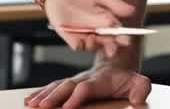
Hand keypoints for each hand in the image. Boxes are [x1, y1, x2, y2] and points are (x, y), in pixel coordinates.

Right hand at [23, 65, 151, 108]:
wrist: (116, 64)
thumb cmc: (127, 79)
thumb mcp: (139, 83)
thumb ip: (141, 89)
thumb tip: (137, 101)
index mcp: (101, 80)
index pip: (87, 88)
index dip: (77, 97)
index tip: (67, 108)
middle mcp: (84, 79)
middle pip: (66, 87)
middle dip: (53, 97)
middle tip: (41, 107)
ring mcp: (75, 81)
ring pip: (56, 87)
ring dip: (43, 96)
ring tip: (32, 105)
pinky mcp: (68, 85)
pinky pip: (52, 87)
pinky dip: (39, 93)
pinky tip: (29, 100)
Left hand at [43, 0, 137, 57]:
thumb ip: (115, 4)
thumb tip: (132, 11)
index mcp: (107, 19)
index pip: (118, 32)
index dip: (123, 38)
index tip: (126, 40)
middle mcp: (97, 29)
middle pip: (107, 42)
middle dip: (111, 46)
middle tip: (113, 47)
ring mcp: (84, 33)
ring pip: (94, 46)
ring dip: (97, 45)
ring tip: (94, 38)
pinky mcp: (71, 36)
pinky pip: (78, 46)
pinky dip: (82, 45)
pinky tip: (85, 39)